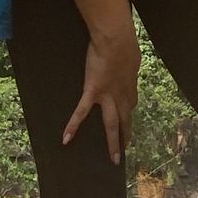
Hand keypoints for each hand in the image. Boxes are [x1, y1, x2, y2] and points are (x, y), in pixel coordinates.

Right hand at [64, 22, 140, 162]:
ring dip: (113, 141)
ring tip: (113, 158)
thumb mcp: (132, 55)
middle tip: (125, 150)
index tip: (128, 119)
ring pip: (111, 124)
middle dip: (126, 135)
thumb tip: (126, 61)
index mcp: (130, 85)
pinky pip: (81, 112)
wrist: (115, 39)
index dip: (128, 112)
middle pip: (125, 119)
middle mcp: (121, 95)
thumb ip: (128, 63)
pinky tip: (66, 139)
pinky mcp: (92, 92)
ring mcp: (107, 96)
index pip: (131, 103)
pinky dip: (73, 126)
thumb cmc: (125, 42)